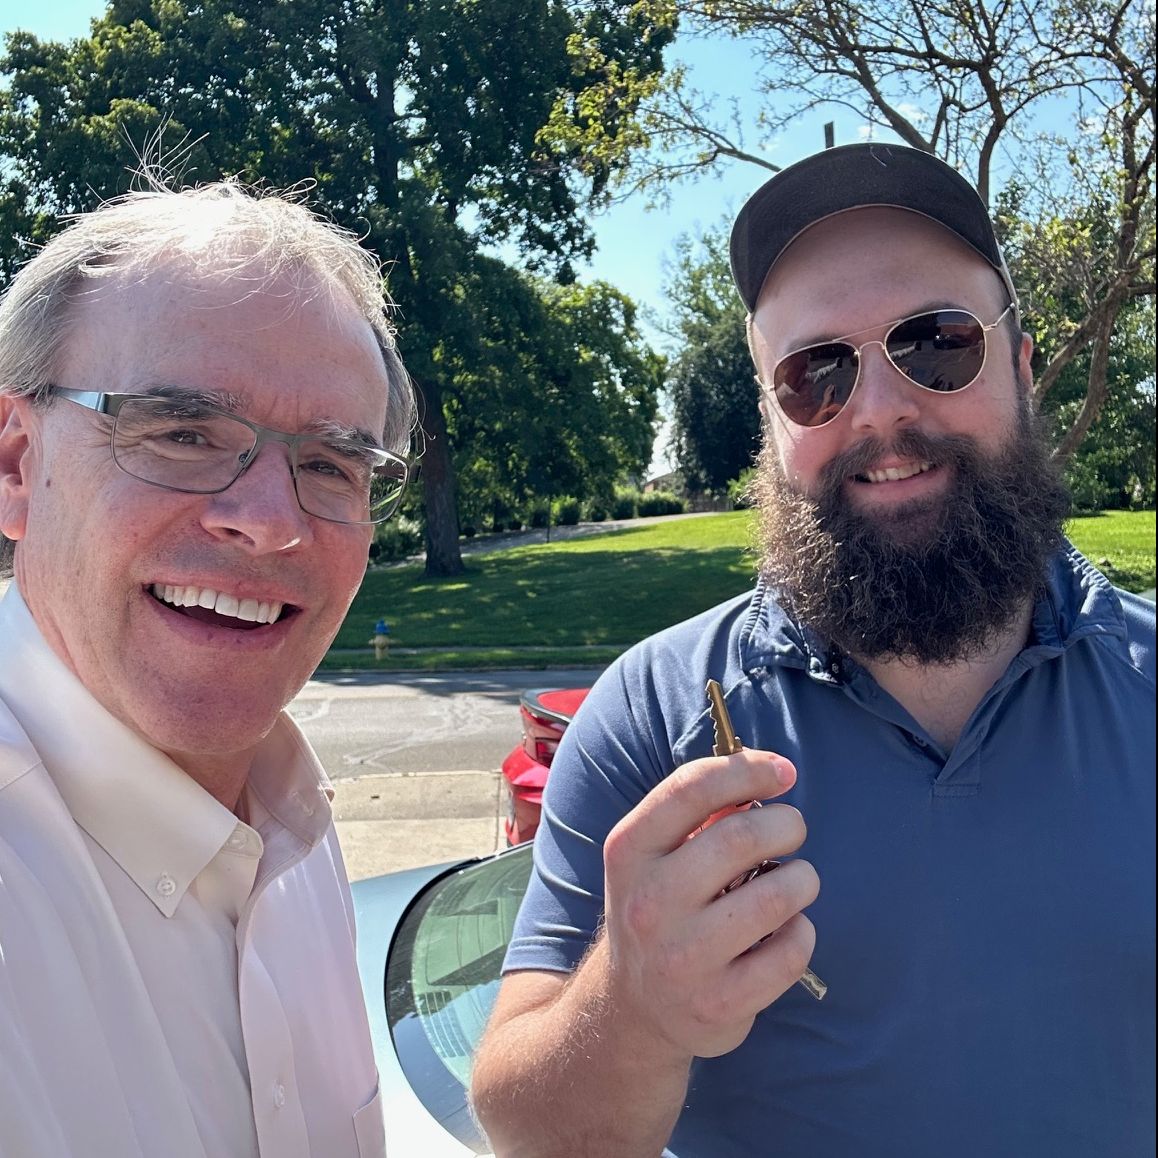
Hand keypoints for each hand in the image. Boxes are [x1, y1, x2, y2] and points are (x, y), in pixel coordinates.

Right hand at [601, 749, 818, 1059]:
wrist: (634, 1007)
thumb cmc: (661, 908)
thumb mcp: (656, 856)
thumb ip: (701, 814)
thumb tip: (770, 774)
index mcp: (629, 851)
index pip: (691, 789)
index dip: (748, 770)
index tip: (784, 772)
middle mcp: (648, 902)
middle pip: (742, 838)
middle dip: (787, 825)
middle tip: (793, 831)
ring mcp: (682, 957)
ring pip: (777, 896)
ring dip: (803, 879)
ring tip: (794, 882)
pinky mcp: (719, 1004)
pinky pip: (790, 952)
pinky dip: (802, 932)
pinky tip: (785, 932)